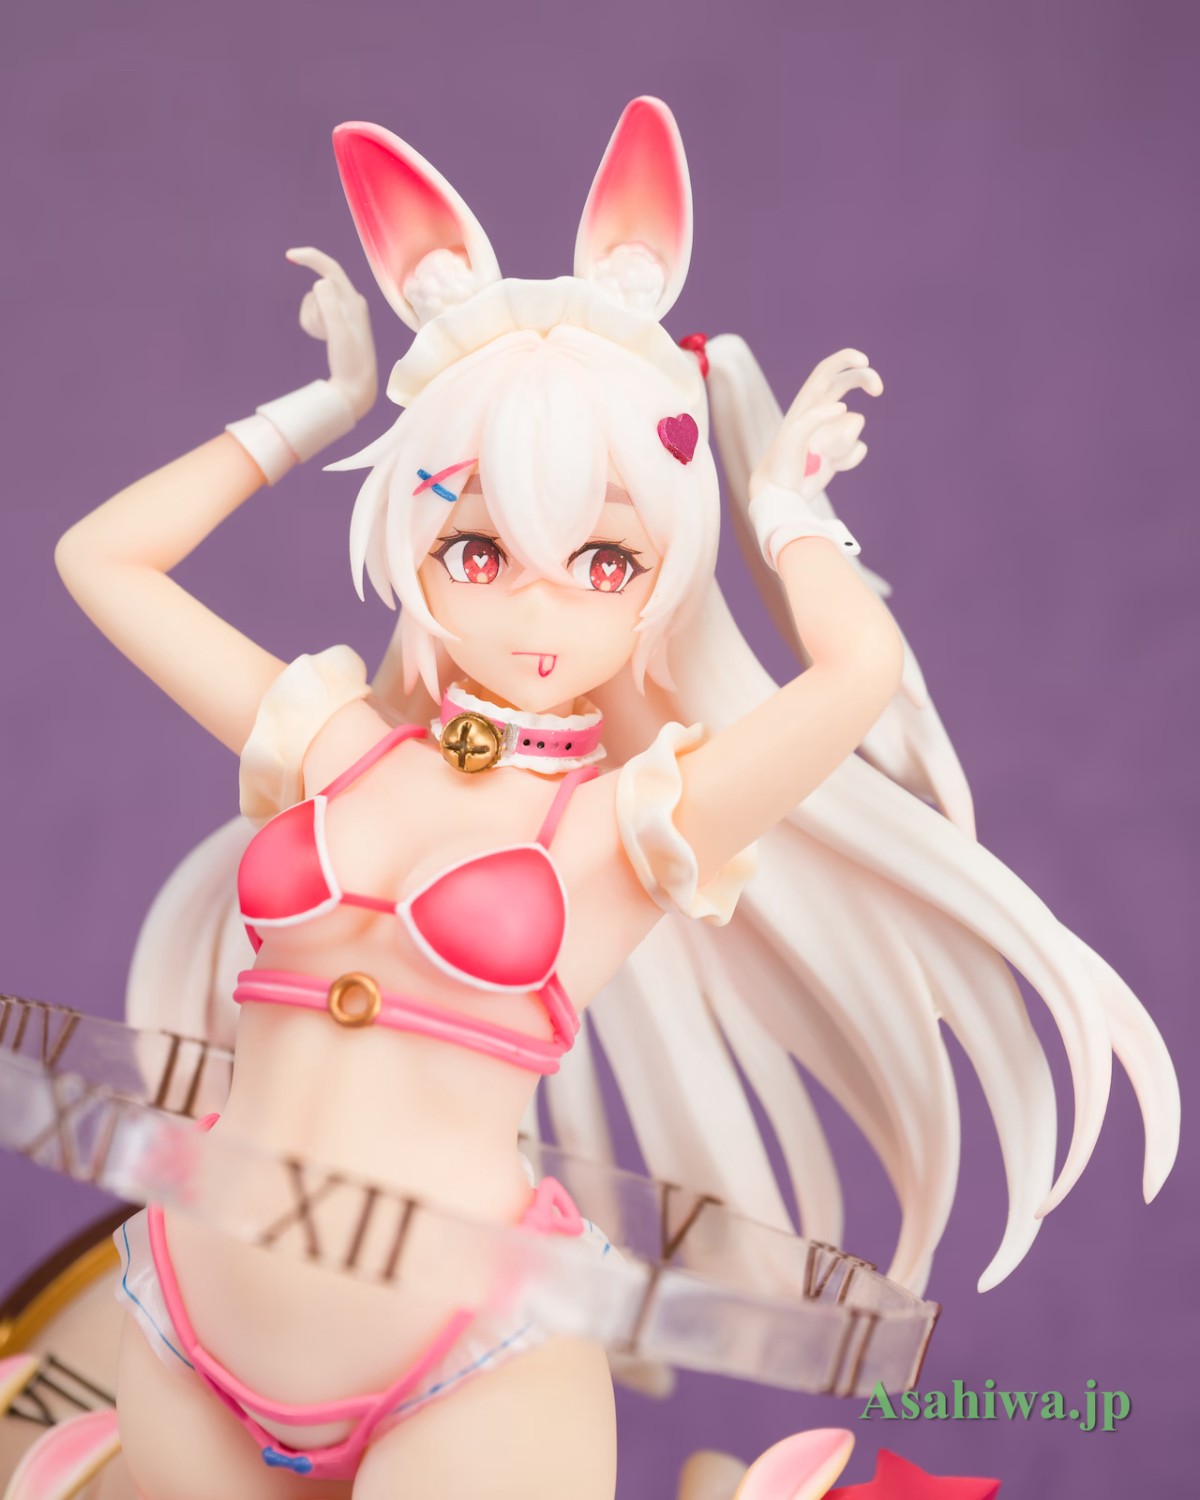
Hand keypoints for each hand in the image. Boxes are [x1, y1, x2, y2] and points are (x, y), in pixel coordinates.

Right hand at [286, 247, 377, 420]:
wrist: (357, 388)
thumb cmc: (351, 362)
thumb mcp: (340, 334)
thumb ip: (331, 307)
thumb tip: (321, 282)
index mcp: (354, 301)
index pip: (331, 269)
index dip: (311, 257)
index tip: (290, 255)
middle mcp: (352, 302)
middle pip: (320, 286)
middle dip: (313, 305)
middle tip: (299, 280)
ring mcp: (345, 313)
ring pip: (314, 302)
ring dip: (312, 318)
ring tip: (328, 339)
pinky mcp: (338, 323)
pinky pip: (315, 314)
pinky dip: (312, 325)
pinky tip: (326, 340)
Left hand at [751, 348, 881, 502]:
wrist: (781, 498)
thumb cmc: (780, 467)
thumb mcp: (792, 439)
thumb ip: (815, 418)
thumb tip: (845, 407)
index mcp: (805, 403)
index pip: (827, 371)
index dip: (846, 360)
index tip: (864, 361)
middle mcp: (820, 413)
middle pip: (848, 382)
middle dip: (866, 380)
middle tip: (878, 391)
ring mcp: (831, 431)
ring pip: (855, 423)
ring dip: (843, 442)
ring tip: (822, 457)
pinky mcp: (839, 451)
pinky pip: (858, 448)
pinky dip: (848, 459)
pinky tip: (831, 467)